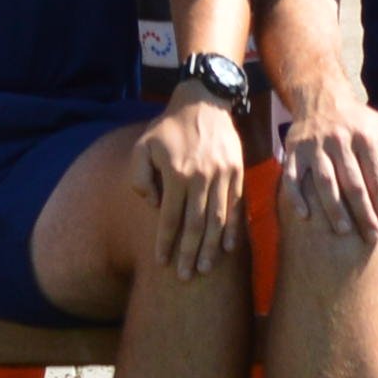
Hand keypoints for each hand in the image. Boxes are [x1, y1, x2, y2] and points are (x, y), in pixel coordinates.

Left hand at [134, 85, 252, 281]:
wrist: (203, 100)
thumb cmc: (168, 128)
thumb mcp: (142, 147)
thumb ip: (140, 179)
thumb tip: (154, 206)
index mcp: (176, 173)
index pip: (170, 218)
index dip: (165, 243)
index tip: (161, 263)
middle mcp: (201, 177)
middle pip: (196, 225)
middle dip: (190, 254)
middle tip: (185, 277)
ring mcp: (223, 175)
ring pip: (218, 220)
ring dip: (212, 248)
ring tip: (206, 269)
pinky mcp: (238, 172)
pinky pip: (236, 206)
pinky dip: (233, 230)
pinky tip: (229, 248)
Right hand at [273, 95, 377, 250]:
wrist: (322, 98)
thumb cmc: (361, 121)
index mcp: (364, 137)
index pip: (377, 178)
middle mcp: (339, 140)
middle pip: (353, 183)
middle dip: (363, 213)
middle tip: (371, 237)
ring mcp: (314, 146)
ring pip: (325, 182)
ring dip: (334, 208)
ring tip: (344, 232)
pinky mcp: (294, 150)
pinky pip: (292, 176)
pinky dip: (296, 196)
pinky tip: (305, 216)